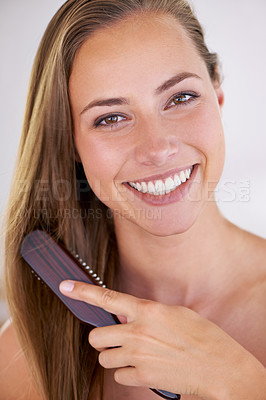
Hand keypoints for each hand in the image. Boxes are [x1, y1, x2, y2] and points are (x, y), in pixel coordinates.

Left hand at [59, 281, 265, 399]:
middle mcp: (137, 332)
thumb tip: (129, 316)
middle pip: (95, 337)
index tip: (65, 286)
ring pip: (104, 358)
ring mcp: (138, 356)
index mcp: (146, 310)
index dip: (82, 292)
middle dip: (102, 338)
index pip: (107, 298)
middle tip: (117, 338)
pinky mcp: (142, 377)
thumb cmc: (202, 336)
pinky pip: (119, 376)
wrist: (219, 366)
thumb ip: (147, 312)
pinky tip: (146, 368)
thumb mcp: (175, 312)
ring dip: (115, 356)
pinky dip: (128, 373)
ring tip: (137, 354)